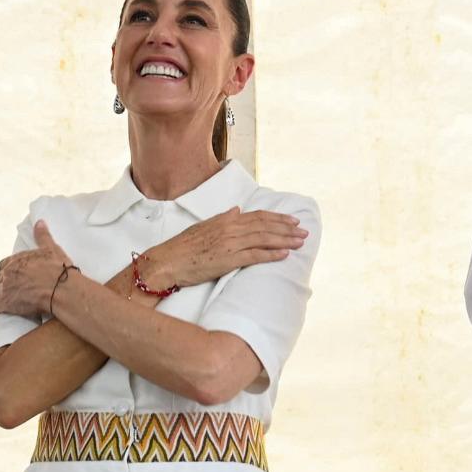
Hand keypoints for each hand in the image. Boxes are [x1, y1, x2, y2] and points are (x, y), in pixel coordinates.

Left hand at [0, 223, 74, 318]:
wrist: (61, 290)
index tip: (12, 275)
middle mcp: (6, 273)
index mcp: (14, 260)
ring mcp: (4, 289)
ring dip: (1, 296)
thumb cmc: (58, 269)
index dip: (7, 271)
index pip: (3, 265)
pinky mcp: (6, 304)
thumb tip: (40, 222)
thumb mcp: (51, 249)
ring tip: (8, 301)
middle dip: (4, 284)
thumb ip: (42, 236)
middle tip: (12, 290)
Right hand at [137, 208, 306, 291]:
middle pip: (265, 226)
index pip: (257, 216)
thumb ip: (222, 218)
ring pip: (264, 239)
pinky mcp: (228, 260)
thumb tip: (237, 210)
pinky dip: (271, 254)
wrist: (167, 261)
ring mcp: (230, 244)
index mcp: (225, 220)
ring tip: (300, 242)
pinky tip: (284, 255)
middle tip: (304, 231)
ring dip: (285, 240)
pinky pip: (255, 255)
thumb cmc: (181, 247)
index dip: (277, 217)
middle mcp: (230, 228)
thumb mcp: (203, 226)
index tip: (291, 220)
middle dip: (287, 228)